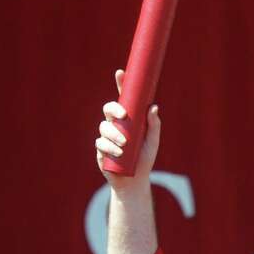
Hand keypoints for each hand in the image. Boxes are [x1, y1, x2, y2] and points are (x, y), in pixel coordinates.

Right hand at [94, 69, 160, 186]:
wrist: (134, 180)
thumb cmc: (144, 159)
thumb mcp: (152, 142)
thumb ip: (154, 125)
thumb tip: (153, 107)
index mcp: (128, 119)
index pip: (123, 98)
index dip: (120, 84)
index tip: (121, 73)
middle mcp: (116, 124)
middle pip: (108, 108)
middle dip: (114, 109)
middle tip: (123, 116)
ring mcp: (106, 136)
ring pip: (104, 127)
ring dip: (114, 134)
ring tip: (124, 145)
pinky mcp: (100, 148)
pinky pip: (100, 143)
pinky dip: (109, 147)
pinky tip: (117, 153)